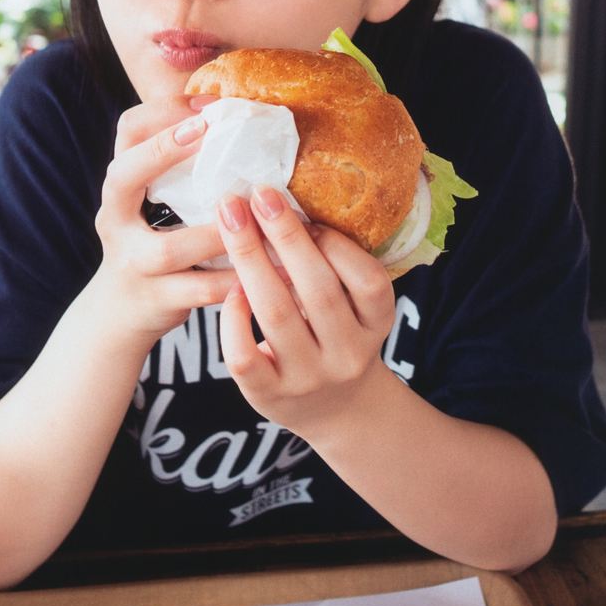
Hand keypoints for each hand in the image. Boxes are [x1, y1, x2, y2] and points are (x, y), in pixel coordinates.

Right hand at [92, 97, 235, 341]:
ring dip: (217, 232)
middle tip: (206, 130)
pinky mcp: (156, 300)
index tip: (210, 106)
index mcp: (121, 187)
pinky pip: (198, 292)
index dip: (165, 112)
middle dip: (163, 151)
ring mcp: (132, 262)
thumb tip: (244, 119)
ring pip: (170, 248)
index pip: (127, 131)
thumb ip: (185, 168)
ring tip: (257, 216)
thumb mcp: (154, 201)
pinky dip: (233, 282)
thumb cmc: (151, 242)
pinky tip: (267, 271)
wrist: (119, 314)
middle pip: (123, 178)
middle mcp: (116, 219)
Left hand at [216, 187, 395, 439]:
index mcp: (377, 325)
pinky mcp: (269, 396)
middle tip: (259, 194)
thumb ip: (336, 269)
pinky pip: (245, 355)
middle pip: (317, 291)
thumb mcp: (357, 309)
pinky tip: (228, 288)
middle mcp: (347, 354)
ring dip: (251, 260)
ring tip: (231, 220)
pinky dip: (233, 317)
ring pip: (277, 315)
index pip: (368, 282)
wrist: (335, 411)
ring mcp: (308, 378)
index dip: (337, 244)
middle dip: (286, 236)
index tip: (304, 208)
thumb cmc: (338, 337)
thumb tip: (289, 203)